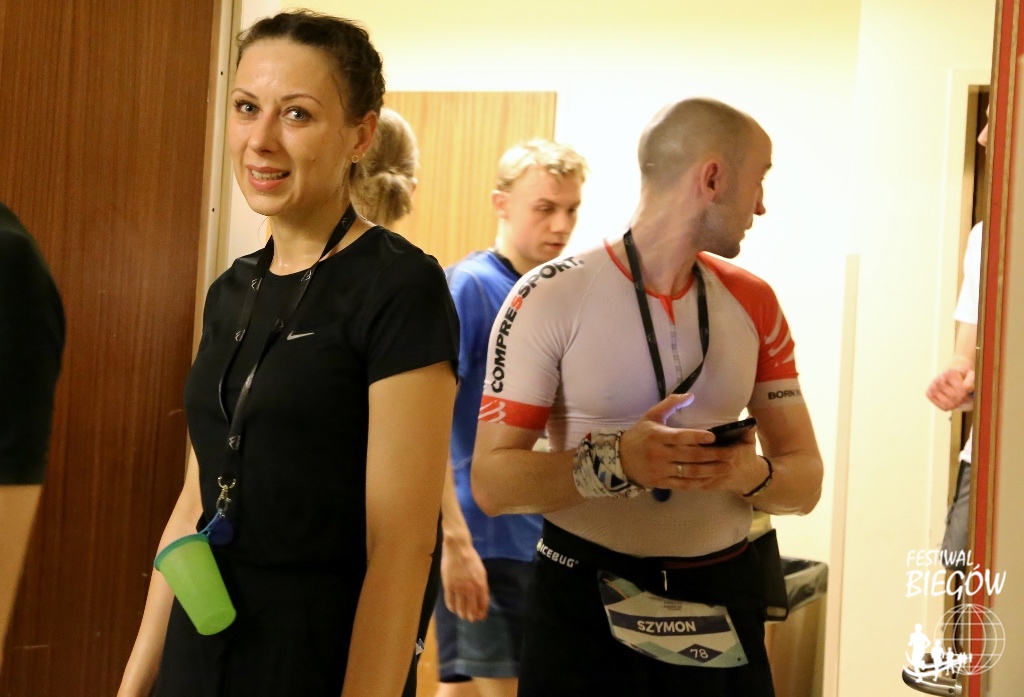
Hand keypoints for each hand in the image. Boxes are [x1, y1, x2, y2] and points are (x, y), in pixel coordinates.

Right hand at [440, 531, 488, 621]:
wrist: (458, 549)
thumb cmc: (471, 559)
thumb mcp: (481, 572)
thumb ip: (482, 586)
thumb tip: (481, 598)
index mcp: (481, 584)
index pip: (483, 604)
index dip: (482, 613)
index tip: (480, 617)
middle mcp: (471, 589)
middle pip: (471, 610)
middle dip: (472, 616)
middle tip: (470, 619)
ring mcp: (459, 588)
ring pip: (460, 608)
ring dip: (462, 614)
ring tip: (462, 615)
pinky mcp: (448, 586)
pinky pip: (450, 602)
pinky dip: (452, 608)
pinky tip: (453, 608)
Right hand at [618, 394, 768, 495]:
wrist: (620, 459)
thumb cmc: (639, 435)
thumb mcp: (651, 415)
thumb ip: (671, 404)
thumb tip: (691, 395)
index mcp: (658, 436)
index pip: (680, 437)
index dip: (697, 437)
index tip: (713, 437)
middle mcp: (659, 454)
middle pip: (691, 456)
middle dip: (713, 455)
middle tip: (731, 454)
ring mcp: (661, 470)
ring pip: (690, 472)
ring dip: (711, 470)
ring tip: (726, 466)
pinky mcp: (661, 482)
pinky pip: (683, 484)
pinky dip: (698, 482)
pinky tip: (711, 478)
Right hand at [926, 366, 974, 410]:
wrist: (951, 377)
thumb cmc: (963, 377)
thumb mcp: (971, 375)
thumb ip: (971, 380)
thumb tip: (967, 388)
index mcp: (949, 372)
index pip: (962, 389)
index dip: (968, 392)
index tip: (968, 389)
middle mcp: (938, 379)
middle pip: (955, 397)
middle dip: (963, 399)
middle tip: (964, 396)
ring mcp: (932, 387)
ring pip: (949, 404)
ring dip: (956, 404)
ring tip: (958, 398)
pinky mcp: (929, 394)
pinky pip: (943, 407)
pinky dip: (949, 407)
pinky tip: (950, 401)